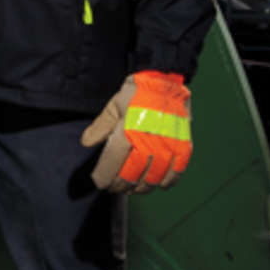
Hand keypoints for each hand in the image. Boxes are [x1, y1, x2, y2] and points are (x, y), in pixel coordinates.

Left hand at [80, 70, 191, 192]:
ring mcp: (168, 144)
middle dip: (119, 185)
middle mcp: (148, 141)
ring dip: (140, 188)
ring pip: (153, 178)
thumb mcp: (112, 107)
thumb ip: (100, 127)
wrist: (164, 80)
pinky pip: (176, 171)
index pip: (112, 163)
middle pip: (131, 175)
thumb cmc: (135, 94)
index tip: (99, 183)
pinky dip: (167, 182)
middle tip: (114, 188)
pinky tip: (158, 184)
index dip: (104, 177)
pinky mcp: (183, 145)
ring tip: (132, 189)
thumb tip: (86, 143)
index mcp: (127, 131)